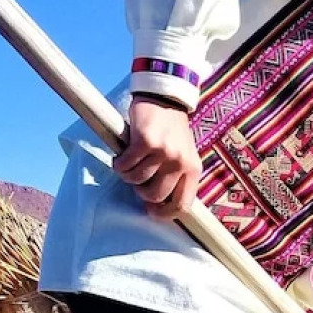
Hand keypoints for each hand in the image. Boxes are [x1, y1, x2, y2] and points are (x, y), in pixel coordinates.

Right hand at [114, 95, 200, 212]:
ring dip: (128, 175)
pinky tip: (121, 156)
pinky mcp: (145, 142)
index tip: (151, 210)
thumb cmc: (171, 132)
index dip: (164, 213)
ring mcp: (163, 152)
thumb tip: (156, 206)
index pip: (182, 205)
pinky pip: (126, 165)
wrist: (164, 99)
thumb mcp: (183, 156)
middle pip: (155, 195)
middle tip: (138, 179)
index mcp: (193, 170)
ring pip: (138, 180)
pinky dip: (119, 164)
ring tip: (129, 163)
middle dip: (141, 191)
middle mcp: (180, 162)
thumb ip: (176, 178)